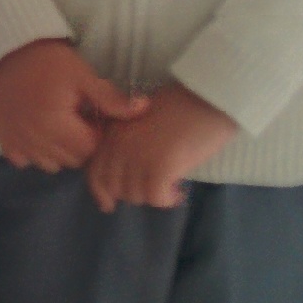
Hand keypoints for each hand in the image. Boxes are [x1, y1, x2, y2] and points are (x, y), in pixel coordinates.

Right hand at [0, 38, 146, 171]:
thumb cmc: (49, 62)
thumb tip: (144, 108)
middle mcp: (34, 138)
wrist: (8, 52)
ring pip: (50, 164)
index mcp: (55, 123)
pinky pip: (24, 161)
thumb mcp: (82, 75)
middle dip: (80, 145)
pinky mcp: (4, 140)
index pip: (89, 149)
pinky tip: (37, 132)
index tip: (91, 116)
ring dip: (59, 152)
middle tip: (76, 119)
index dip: (96, 134)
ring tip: (58, 126)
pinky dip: (33, 152)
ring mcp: (17, 142)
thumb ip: (111, 98)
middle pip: (71, 160)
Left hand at [83, 83, 238, 211]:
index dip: (101, 193)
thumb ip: (127, 141)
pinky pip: (156, 198)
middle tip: (155, 189)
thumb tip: (125, 173)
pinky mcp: (159, 167)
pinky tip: (180, 191)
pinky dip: (168, 199)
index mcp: (113, 131)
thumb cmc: (181, 105)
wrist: (208, 97)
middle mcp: (119, 144)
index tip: (109, 205)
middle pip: (115, 188)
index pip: (94, 172)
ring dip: (153, 196)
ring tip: (172, 186)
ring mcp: (137, 156)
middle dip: (134, 195)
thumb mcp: (141, 119)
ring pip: (136, 195)